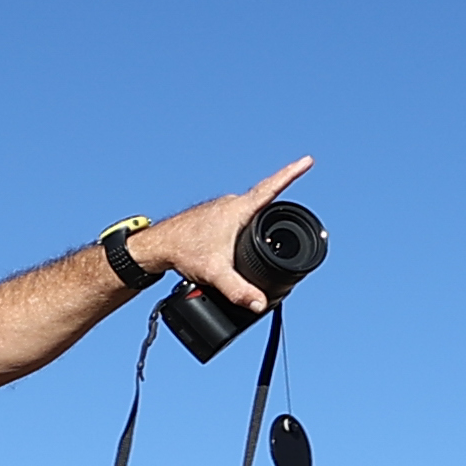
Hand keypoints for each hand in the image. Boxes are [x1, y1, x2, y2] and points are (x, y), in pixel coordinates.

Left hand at [130, 157, 315, 316]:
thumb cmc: (183, 251)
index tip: (307, 161)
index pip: (271, 189)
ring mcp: (222, 208)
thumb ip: (239, 291)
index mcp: (237, 210)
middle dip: (279, 204)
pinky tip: (237, 242)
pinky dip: (244, 227)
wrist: (158, 246)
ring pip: (249, 211)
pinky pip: (237, 217)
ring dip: (258, 220)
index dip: (291, 174)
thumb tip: (259, 304)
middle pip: (264, 199)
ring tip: (264, 233)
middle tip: (293, 195)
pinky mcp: (214, 216)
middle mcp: (230, 204)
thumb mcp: (215, 273)